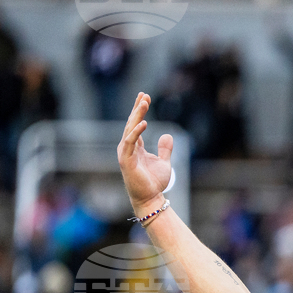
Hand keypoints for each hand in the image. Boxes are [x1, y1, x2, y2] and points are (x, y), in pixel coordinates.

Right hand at [117, 92, 172, 212]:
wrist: (150, 198)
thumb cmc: (154, 182)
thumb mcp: (164, 162)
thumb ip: (165, 149)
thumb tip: (167, 135)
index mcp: (135, 147)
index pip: (135, 124)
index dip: (139, 110)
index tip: (144, 96)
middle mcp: (128, 148)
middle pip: (131, 123)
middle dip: (137, 108)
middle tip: (144, 94)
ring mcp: (125, 153)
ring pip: (130, 129)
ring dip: (136, 115)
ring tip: (144, 102)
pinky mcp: (127, 160)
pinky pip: (130, 142)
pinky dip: (136, 131)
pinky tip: (143, 122)